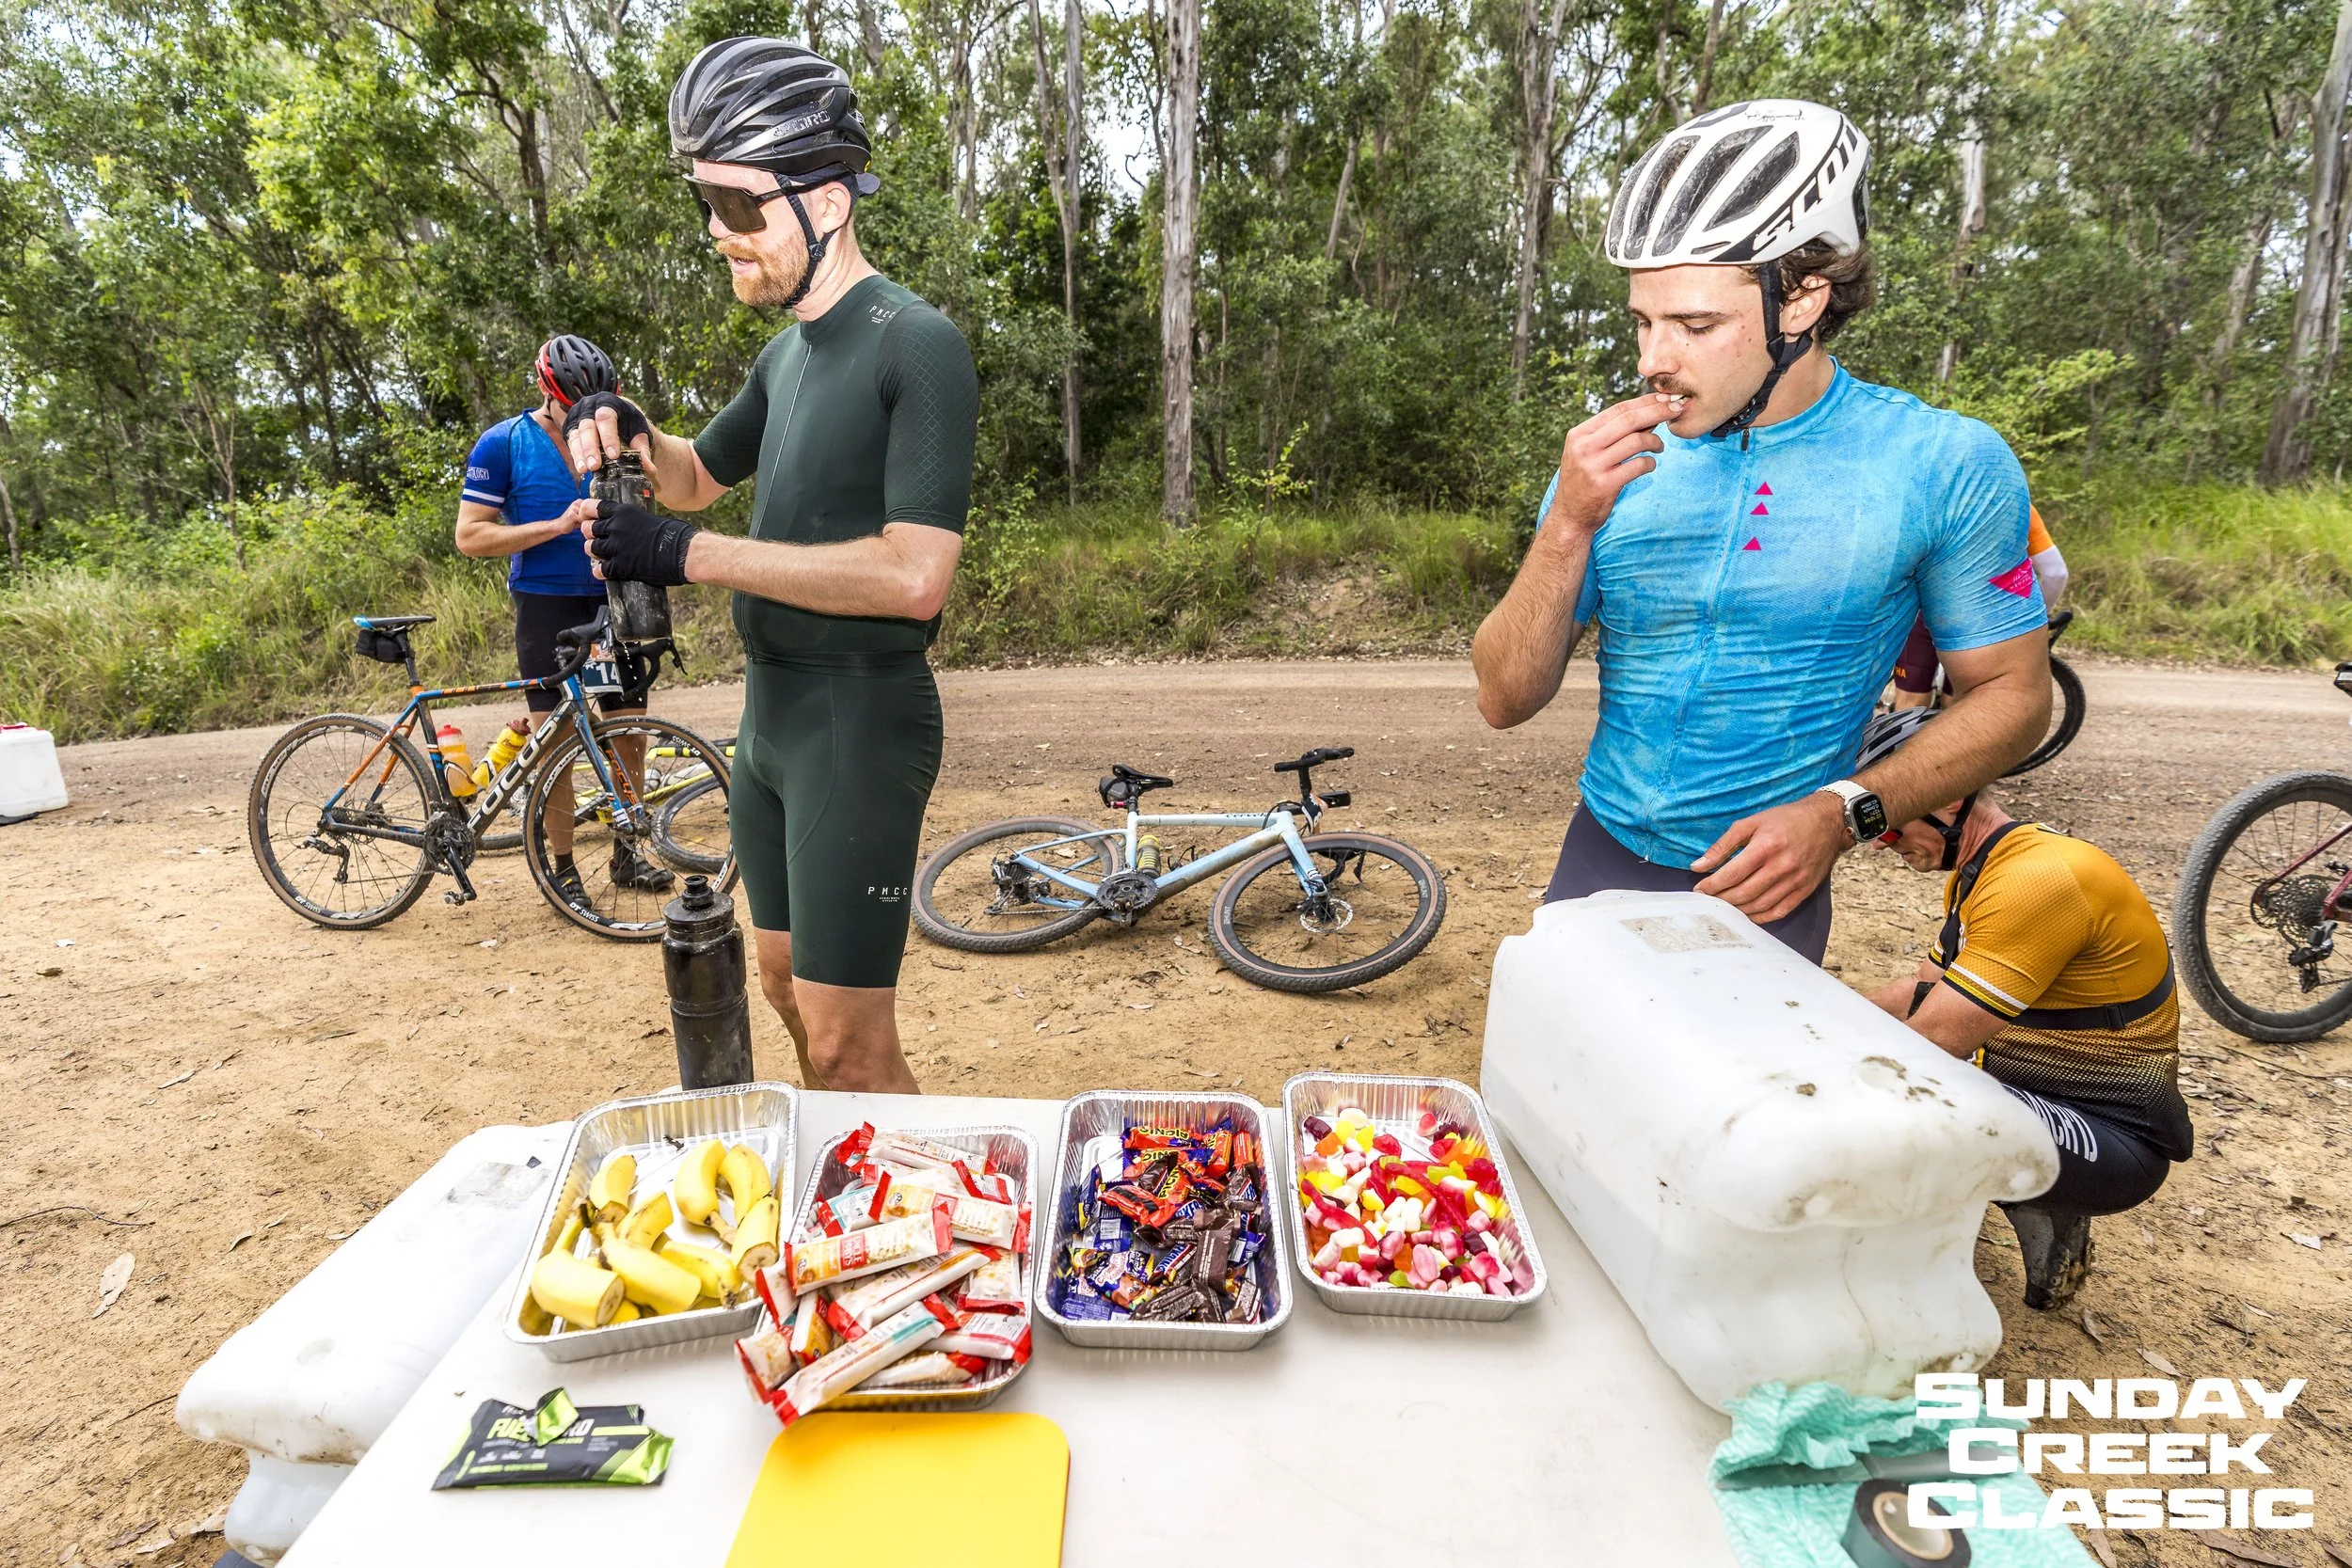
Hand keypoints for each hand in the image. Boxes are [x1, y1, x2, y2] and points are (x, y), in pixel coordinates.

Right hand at [561, 392, 654, 471]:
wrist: (619, 419)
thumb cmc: (630, 425)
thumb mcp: (639, 433)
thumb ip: (643, 449)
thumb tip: (650, 468)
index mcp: (609, 403)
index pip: (606, 418)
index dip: (609, 437)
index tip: (613, 455)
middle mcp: (590, 406)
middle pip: (588, 427)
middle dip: (590, 448)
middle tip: (595, 466)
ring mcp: (578, 416)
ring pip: (576, 435)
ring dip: (580, 453)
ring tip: (584, 470)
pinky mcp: (571, 427)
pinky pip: (571, 441)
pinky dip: (576, 455)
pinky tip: (581, 467)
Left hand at [585, 500, 700, 586]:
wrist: (683, 553)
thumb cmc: (675, 534)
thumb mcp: (649, 517)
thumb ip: (632, 520)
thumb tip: (629, 524)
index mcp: (623, 512)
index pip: (591, 507)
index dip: (586, 512)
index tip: (588, 517)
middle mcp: (616, 528)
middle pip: (587, 528)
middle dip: (590, 534)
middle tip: (597, 538)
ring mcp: (617, 548)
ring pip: (590, 548)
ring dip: (594, 551)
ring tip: (600, 554)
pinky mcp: (621, 567)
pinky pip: (600, 570)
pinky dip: (600, 571)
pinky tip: (604, 571)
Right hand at [1545, 393, 1676, 534]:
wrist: (1569, 516)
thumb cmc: (1584, 481)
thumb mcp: (1589, 452)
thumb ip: (1613, 434)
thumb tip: (1648, 415)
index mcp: (1580, 434)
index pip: (1618, 410)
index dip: (1644, 402)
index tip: (1664, 399)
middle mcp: (1584, 447)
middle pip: (1629, 420)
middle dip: (1657, 412)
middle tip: (1677, 409)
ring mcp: (1594, 466)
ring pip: (1636, 441)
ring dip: (1655, 441)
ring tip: (1660, 446)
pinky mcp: (1605, 484)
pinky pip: (1638, 465)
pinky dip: (1650, 463)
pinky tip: (1650, 464)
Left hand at [1690, 792, 1848, 924]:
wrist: (1827, 821)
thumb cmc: (1786, 819)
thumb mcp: (1751, 823)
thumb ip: (1723, 845)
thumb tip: (1698, 866)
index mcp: (1766, 846)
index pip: (1732, 874)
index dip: (1712, 885)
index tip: (1700, 890)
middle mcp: (1782, 866)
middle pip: (1744, 893)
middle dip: (1721, 900)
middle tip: (1708, 900)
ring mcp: (1795, 881)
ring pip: (1759, 905)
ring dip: (1738, 910)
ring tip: (1724, 907)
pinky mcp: (1805, 890)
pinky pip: (1779, 911)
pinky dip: (1759, 917)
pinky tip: (1746, 913)